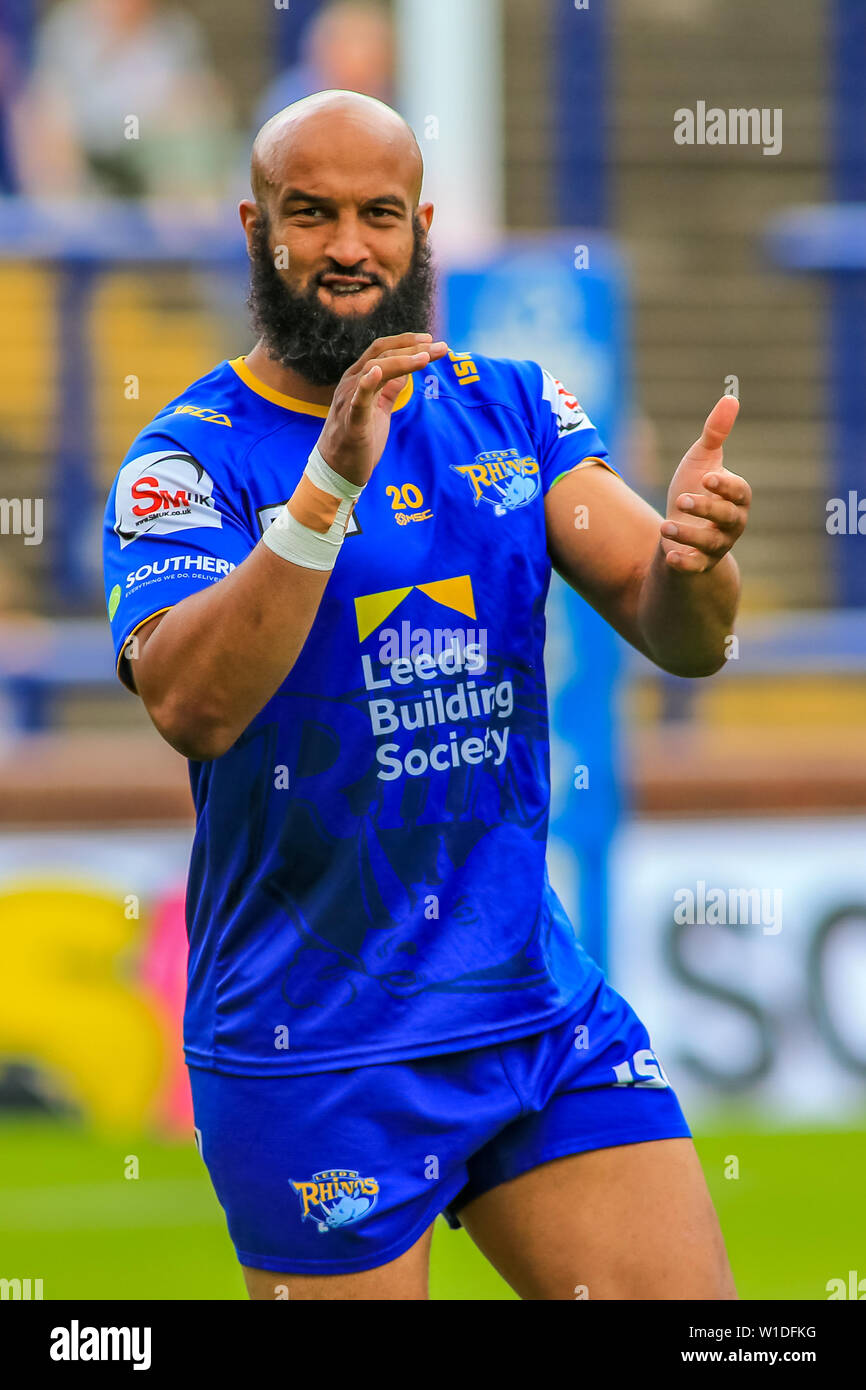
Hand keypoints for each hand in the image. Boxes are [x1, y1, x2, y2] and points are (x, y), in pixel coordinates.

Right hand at [317, 332, 447, 485]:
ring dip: (401, 362)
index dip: (405, 342)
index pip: (382, 350)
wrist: (337, 472)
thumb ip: (388, 390)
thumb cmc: (358, 441)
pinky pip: (358, 401)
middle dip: (412, 348)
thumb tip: (406, 373)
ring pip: (374, 371)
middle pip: (382, 355)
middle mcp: (351, 384)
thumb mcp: (378, 410)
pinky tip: (377, 372)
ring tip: (425, 358)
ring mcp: (349, 401)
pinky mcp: (351, 423)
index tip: (430, 340)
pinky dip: (366, 385)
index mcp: (358, 379)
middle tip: (440, 347)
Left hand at [660, 395, 750, 572]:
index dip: (725, 486)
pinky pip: (697, 567)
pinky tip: (669, 556)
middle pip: (728, 518)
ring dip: (689, 535)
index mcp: (737, 497)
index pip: (739, 492)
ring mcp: (718, 545)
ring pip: (711, 543)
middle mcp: (733, 523)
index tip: (707, 479)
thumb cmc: (694, 488)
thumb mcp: (701, 459)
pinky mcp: (700, 563)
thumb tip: (730, 398)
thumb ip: (715, 433)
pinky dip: (686, 563)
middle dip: (706, 509)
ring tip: (665, 527)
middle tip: (682, 500)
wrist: (678, 526)